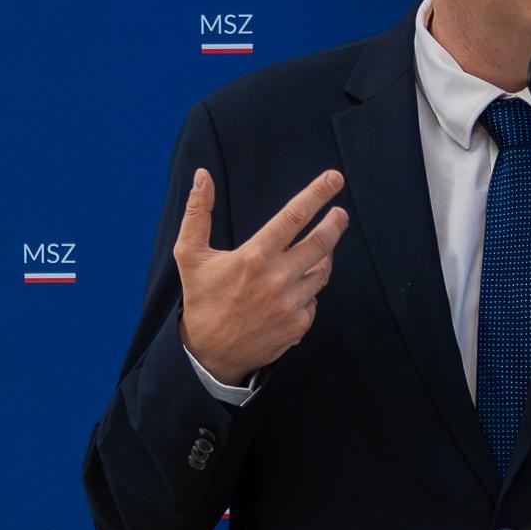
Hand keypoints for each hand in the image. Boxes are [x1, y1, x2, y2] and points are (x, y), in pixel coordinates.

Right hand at [174, 167, 347, 383]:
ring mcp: (291, 304)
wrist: (210, 354)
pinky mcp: (299, 325)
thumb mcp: (190, 255)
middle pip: (321, 242)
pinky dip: (307, 290)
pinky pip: (313, 299)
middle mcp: (277, 279)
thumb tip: (202, 176)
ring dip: (323, 257)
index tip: (334, 178)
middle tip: (340, 213)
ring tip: (317, 251)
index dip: (317, 193)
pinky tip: (292, 291)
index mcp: (254, 257)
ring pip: (321, 271)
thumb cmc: (201, 299)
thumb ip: (197, 212)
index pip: (294, 216)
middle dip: (335, 223)